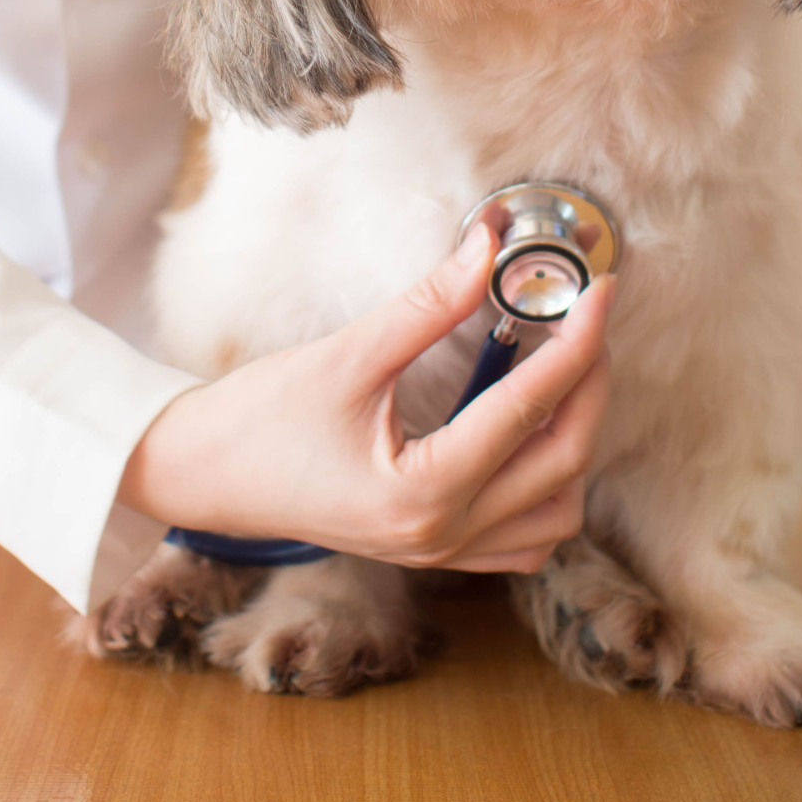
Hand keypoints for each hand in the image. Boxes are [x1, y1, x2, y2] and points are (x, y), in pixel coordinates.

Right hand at [117, 223, 613, 573]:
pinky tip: (530, 434)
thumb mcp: (346, 355)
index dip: (577, 343)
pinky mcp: (432, 552)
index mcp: (423, 493)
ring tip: (560, 372)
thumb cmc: (260, 418)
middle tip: (589, 320)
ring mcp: (441, 554)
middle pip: (564, 463)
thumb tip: (488, 247)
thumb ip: (426, 305)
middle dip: (588, 385)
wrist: (202, 476)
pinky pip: (525, 540)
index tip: (599, 291)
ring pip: (556, 513)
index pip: (530, 411)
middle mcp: (441, 536)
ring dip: (575, 442)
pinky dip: (548, 490)